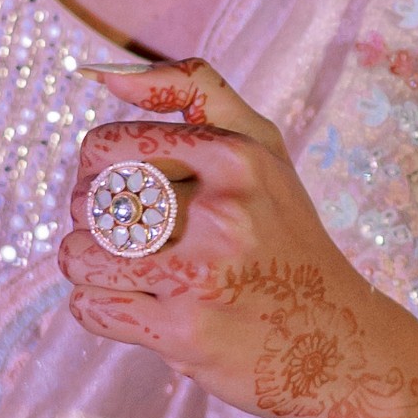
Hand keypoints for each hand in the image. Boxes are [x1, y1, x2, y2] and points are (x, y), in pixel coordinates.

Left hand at [60, 61, 417, 417]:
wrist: (339, 344)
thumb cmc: (286, 238)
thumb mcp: (261, 148)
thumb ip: (194, 90)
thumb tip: (102, 73)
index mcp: (237, 158)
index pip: (107, 145)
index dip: (98, 169)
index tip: (126, 189)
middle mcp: (223, 214)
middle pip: (87, 201)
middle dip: (90, 219)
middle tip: (129, 236)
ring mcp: (203, 277)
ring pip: (78, 255)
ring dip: (90, 268)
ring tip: (127, 272)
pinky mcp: (184, 334)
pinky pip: (90, 308)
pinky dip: (98, 308)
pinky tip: (135, 306)